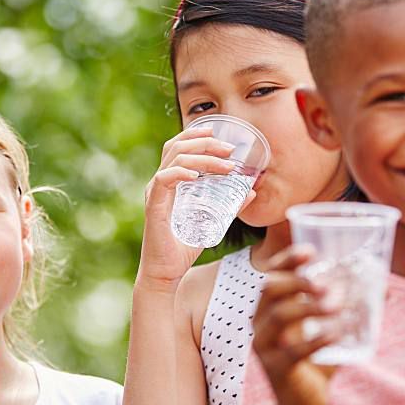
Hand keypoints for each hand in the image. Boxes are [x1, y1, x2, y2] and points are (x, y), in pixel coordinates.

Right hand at [138, 126, 245, 291]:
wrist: (166, 273)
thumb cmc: (184, 247)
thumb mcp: (213, 221)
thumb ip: (229, 205)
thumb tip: (251, 191)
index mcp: (170, 182)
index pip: (178, 146)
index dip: (196, 134)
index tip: (219, 131)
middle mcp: (160, 183)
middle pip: (177, 146)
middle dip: (205, 141)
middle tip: (230, 148)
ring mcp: (155, 193)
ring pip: (175, 159)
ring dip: (203, 156)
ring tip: (226, 164)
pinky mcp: (153, 206)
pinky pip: (164, 180)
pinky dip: (181, 172)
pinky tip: (197, 175)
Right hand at [252, 245, 340, 404]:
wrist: (305, 401)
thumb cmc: (316, 357)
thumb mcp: (330, 327)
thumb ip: (351, 306)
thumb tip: (385, 286)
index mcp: (269, 306)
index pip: (271, 274)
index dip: (287, 259)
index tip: (311, 251)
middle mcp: (260, 321)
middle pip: (269, 289)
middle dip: (297, 280)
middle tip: (326, 283)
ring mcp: (265, 345)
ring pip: (279, 315)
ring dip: (310, 307)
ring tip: (337, 305)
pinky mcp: (277, 367)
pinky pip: (294, 350)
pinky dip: (318, 339)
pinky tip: (337, 333)